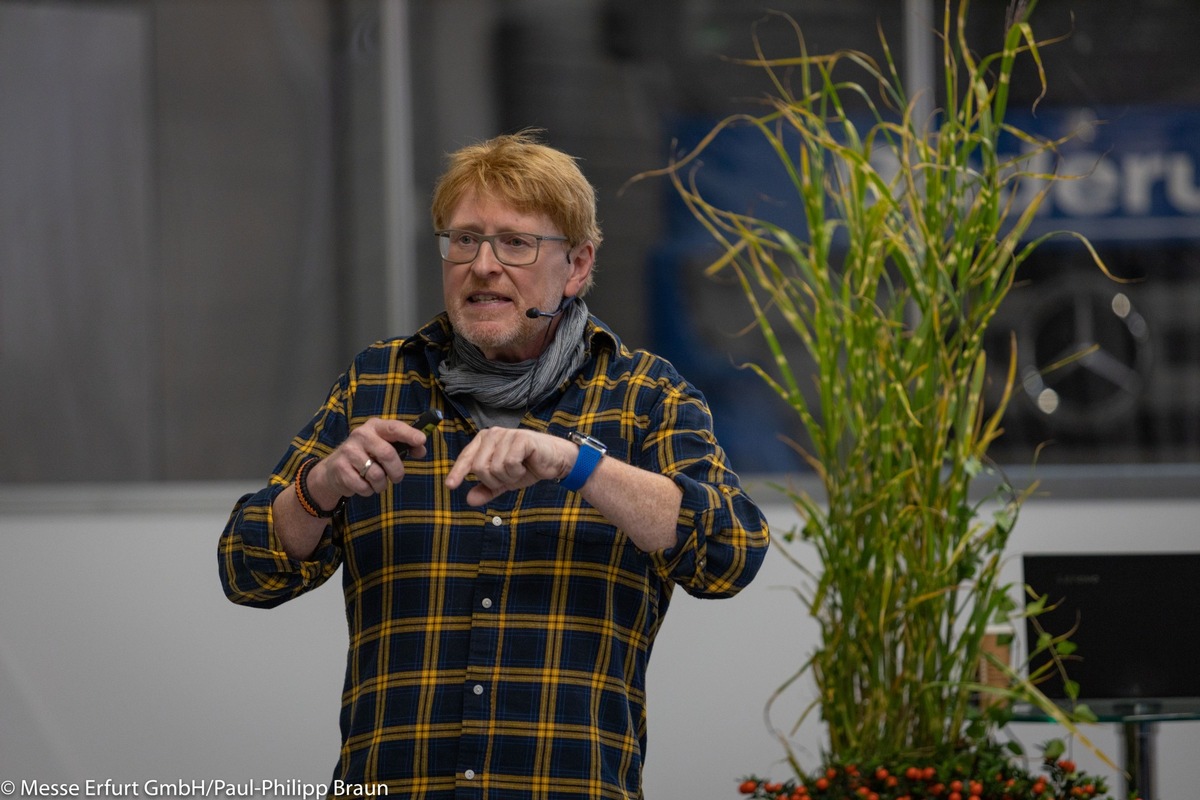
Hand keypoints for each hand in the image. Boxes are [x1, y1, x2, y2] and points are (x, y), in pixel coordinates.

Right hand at [308, 417, 429, 504]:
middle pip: (387, 454)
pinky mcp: (340, 468)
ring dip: (381, 484)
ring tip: (376, 482)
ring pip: (376, 474)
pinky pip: (364, 486)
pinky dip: (368, 490)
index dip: (409, 434)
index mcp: (375, 427)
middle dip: (397, 471)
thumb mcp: (384, 446)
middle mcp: (361, 435)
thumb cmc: (366, 456)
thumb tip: (421, 450)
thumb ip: (404, 446)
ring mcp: (349, 451)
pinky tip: (363, 484)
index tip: (421, 440)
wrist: (333, 469)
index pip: (394, 427)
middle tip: (397, 478)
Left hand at [445, 428, 574, 505]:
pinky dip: (517, 472)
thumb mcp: (503, 482)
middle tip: (509, 477)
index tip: (450, 486)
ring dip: (508, 477)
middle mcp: (493, 434)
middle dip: (494, 480)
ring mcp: (506, 435)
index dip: (457, 472)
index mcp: (484, 440)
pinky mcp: (520, 439)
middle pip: (479, 467)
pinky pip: (509, 463)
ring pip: (494, 468)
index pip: (466, 458)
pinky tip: (526, 466)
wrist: (554, 462)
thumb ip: (486, 490)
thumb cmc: (527, 467)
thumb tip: (469, 500)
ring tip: (519, 470)